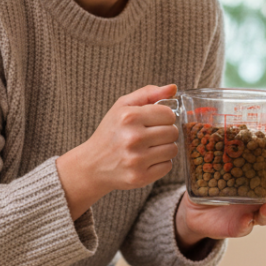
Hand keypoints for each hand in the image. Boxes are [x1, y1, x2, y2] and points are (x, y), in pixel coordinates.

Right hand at [57, 84, 178, 219]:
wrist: (92, 165)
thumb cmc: (110, 132)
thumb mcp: (122, 106)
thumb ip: (148, 94)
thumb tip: (173, 88)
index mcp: (129, 117)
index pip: (168, 114)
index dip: (165, 117)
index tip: (155, 121)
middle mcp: (133, 138)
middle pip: (172, 132)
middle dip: (165, 132)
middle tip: (152, 135)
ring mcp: (136, 159)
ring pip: (173, 150)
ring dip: (165, 148)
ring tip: (150, 148)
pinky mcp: (140, 177)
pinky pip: (168, 166)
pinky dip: (161, 163)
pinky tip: (148, 160)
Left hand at [175, 163, 265, 253]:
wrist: (195, 210)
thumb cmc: (207, 184)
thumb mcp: (210, 169)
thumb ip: (215, 155)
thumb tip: (211, 132)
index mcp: (254, 181)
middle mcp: (256, 198)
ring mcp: (249, 214)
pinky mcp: (238, 227)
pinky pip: (245, 227)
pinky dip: (246, 224)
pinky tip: (246, 220)